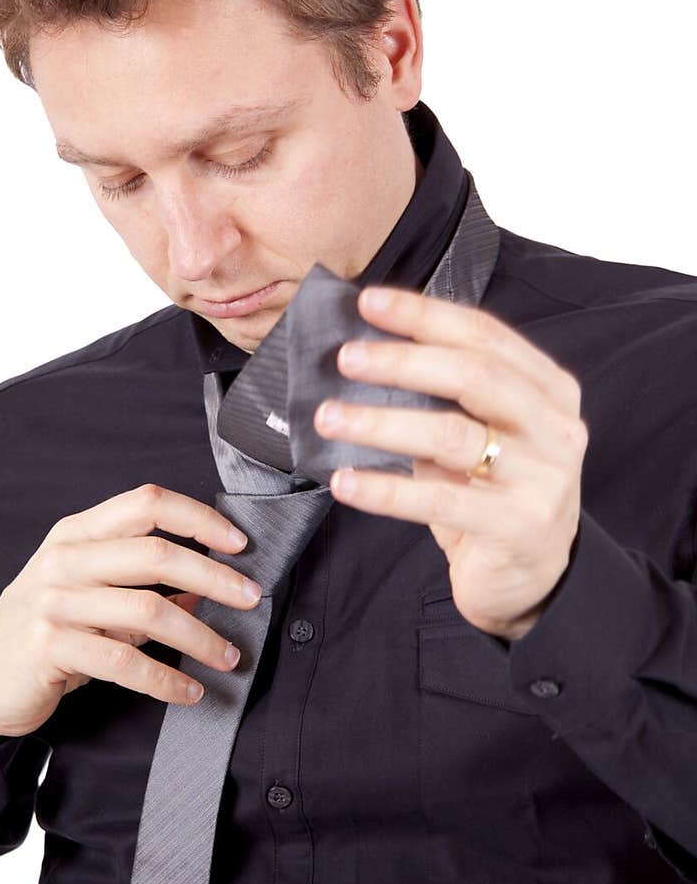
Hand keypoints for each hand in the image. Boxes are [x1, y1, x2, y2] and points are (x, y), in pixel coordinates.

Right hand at [0, 484, 263, 738]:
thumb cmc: (42, 633)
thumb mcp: (87, 596)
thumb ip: (139, 588)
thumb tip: (205, 594)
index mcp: (77, 533)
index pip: (147, 503)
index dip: (198, 517)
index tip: (240, 542)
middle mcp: (65, 558)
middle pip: (157, 553)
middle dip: (215, 578)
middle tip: (253, 600)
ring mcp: (54, 601)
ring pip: (148, 609)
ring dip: (199, 636)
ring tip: (229, 656)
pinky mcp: (49, 646)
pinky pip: (123, 661)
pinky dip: (165, 679)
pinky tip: (189, 692)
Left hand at [313, 286, 588, 640]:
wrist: (532, 580)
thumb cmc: (493, 495)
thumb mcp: (481, 436)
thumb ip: (443, 397)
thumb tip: (362, 356)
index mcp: (549, 390)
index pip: (485, 335)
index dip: (424, 315)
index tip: (367, 303)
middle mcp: (555, 428)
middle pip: (474, 375)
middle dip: (402, 361)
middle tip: (344, 358)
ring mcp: (542, 478)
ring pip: (452, 435)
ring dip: (381, 422)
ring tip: (328, 417)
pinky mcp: (517, 527)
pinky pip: (439, 500)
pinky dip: (385, 489)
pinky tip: (344, 481)